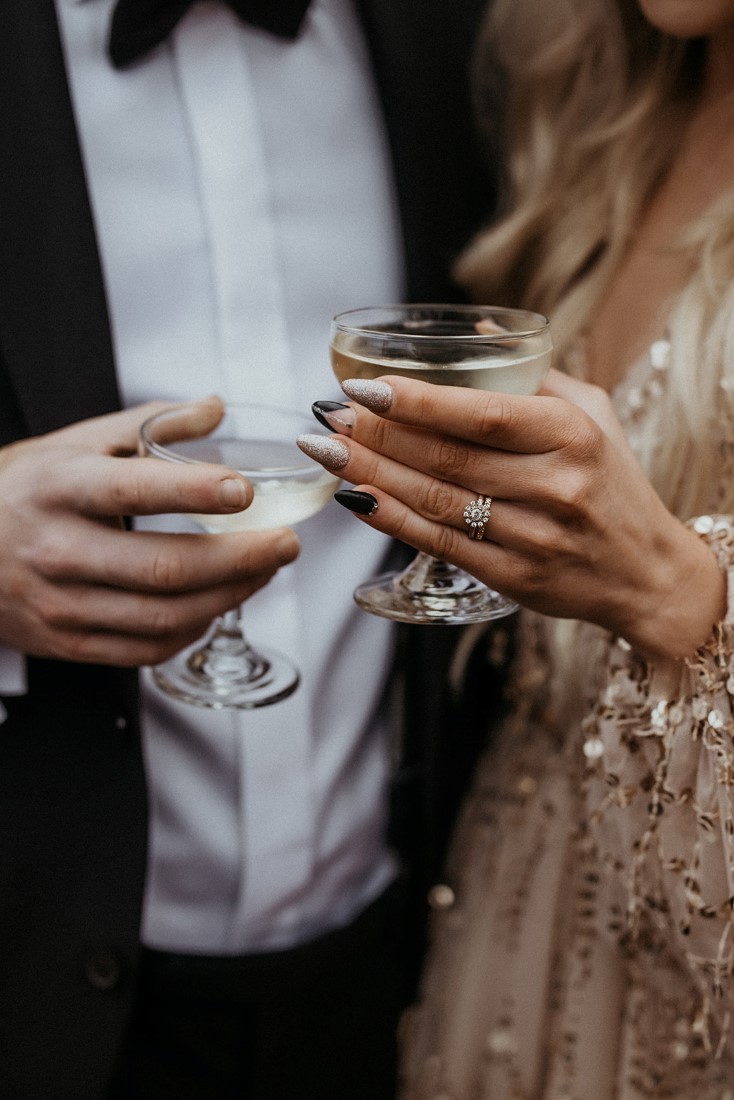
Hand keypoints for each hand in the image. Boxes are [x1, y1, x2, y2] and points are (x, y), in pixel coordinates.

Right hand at [0, 397, 299, 666]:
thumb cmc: (22, 491)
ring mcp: (59, 603)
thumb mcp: (72, 444)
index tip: (246, 489)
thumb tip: (214, 407)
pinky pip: (144, 650)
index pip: (133, 491)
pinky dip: (193, 630)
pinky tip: (218, 604)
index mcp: (58, 487)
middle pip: (164, 567)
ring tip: (264, 572)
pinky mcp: (65, 642)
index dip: (196, 492)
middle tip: (286, 543)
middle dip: (241, 558)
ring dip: (229, 596)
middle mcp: (57, 548)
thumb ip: (148, 425)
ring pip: (163, 616)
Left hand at [303, 371, 724, 660]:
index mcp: (571, 436)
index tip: (365, 386)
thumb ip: (535, 373)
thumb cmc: (614, 483)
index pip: (483, 416)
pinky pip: (438, 544)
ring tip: (326, 450)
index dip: (417, 402)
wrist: (645, 573)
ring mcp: (531, 537)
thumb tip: (477, 325)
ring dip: (371, 474)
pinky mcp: (512, 577)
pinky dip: (391, 519)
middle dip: (377, 435)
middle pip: (446, 458)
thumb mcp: (594, 414)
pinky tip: (355, 496)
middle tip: (330, 414)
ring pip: (435, 502)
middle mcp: (553, 487)